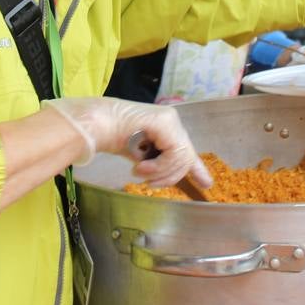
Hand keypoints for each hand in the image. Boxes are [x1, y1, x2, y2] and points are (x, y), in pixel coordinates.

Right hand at [46, 96, 211, 188]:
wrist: (99, 125)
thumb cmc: (113, 137)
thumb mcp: (141, 155)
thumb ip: (156, 163)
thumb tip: (161, 179)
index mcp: (167, 129)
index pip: (186, 150)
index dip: (197, 168)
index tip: (206, 183)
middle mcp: (172, 122)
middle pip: (185, 158)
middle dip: (169, 176)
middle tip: (150, 183)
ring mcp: (170, 121)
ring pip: (181, 158)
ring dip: (160, 172)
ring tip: (140, 172)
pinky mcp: (166, 123)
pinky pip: (173, 153)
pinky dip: (158, 166)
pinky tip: (141, 166)